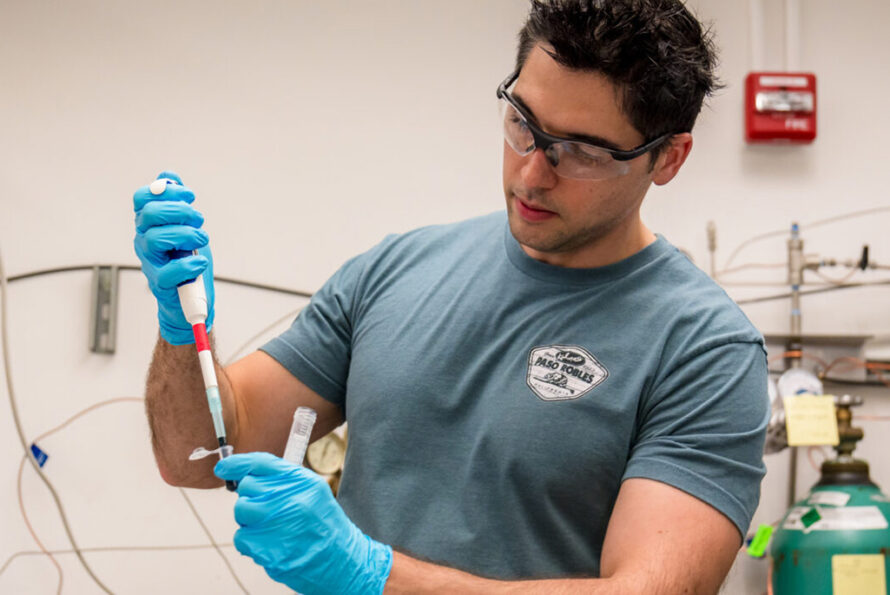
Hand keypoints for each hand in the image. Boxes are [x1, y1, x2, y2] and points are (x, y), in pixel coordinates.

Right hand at [133, 171, 214, 344]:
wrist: (191, 300)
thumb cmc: (187, 262)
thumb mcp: (186, 228)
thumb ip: (177, 203)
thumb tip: (169, 177)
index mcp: (148, 224)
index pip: (142, 198)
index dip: (166, 192)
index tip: (190, 196)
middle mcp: (143, 240)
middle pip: (149, 214)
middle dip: (180, 211)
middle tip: (199, 220)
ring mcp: (149, 262)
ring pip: (156, 238)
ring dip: (186, 234)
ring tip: (202, 239)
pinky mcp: (160, 284)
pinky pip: (168, 272)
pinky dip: (188, 264)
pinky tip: (200, 261)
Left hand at [215, 452, 391, 594]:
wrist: (341, 561)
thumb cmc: (322, 524)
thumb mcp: (312, 492)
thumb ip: (282, 480)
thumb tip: (243, 472)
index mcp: (301, 481)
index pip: (260, 463)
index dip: (236, 464)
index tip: (222, 468)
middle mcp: (289, 499)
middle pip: (247, 487)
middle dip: (252, 498)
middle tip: (271, 510)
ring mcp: (277, 525)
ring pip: (241, 511)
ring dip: (250, 520)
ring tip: (273, 528)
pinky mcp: (268, 549)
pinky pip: (241, 537)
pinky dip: (251, 542)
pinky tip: (272, 544)